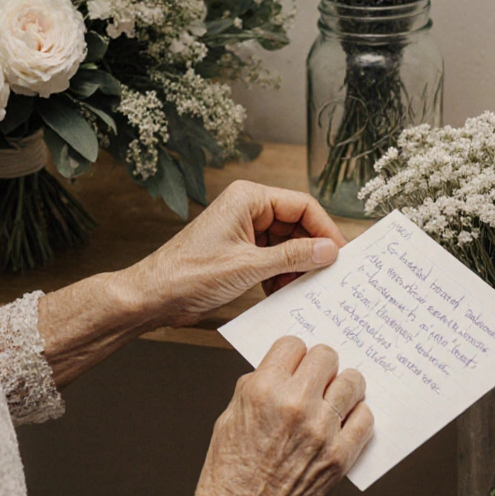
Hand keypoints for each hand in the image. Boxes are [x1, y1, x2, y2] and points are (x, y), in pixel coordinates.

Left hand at [136, 181, 347, 327]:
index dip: (325, 229)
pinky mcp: (239, 252)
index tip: (341, 254)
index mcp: (248, 198)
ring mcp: (243, 231)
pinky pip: (272, 259)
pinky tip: (283, 292)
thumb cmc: (188, 274)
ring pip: (286, 244)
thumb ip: (292, 257)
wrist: (154, 297)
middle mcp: (247, 209)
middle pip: (297, 225)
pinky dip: (281, 275)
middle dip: (311, 252)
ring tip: (303, 287)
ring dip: (296, 267)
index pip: (302, 205)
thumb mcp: (249, 267)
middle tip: (327, 275)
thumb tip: (328, 250)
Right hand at [150, 337, 373, 495]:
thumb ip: (258, 386)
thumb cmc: (230, 474)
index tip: (295, 364)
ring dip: (343, 387)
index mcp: (262, 390)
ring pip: (352, 382)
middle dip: (321, 366)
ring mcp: (321, 430)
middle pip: (326, 356)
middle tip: (317, 380)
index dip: (293, 355)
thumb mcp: (230, 416)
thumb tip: (284, 368)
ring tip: (335, 399)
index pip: (293, 344)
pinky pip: (365, 418)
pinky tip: (343, 423)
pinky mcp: (340, 456)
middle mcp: (295, 404)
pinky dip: (356, 417)